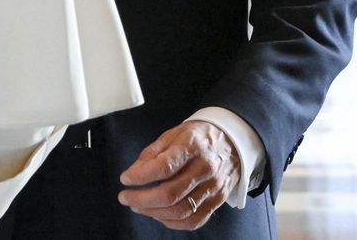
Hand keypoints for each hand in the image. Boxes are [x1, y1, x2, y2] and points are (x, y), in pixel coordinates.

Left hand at [117, 121, 240, 229]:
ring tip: (137, 206)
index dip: (141, 176)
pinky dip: (172, 222)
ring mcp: (213, 187)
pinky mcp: (217, 201)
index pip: (165, 167)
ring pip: (181, 211)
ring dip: (153, 212)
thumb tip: (133, 174)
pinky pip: (194, 220)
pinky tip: (157, 214)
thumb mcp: (173, 134)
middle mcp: (205, 168)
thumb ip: (152, 154)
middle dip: (142, 199)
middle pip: (171, 194)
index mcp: (192, 145)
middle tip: (125, 197)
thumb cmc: (197, 137)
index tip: (125, 179)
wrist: (231, 141)